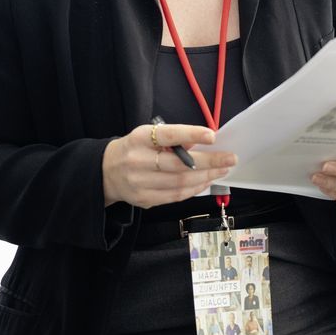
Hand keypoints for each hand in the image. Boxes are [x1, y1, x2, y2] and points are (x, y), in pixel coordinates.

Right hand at [102, 123, 234, 208]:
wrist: (105, 171)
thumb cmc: (133, 149)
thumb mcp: (146, 135)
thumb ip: (172, 139)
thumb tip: (202, 143)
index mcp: (139, 139)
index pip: (167, 136)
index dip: (190, 135)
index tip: (212, 135)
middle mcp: (138, 162)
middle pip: (179, 165)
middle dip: (209, 162)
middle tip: (230, 159)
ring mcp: (140, 184)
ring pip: (181, 184)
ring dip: (206, 177)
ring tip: (222, 170)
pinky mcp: (145, 200)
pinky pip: (176, 196)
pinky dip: (195, 189)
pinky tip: (206, 181)